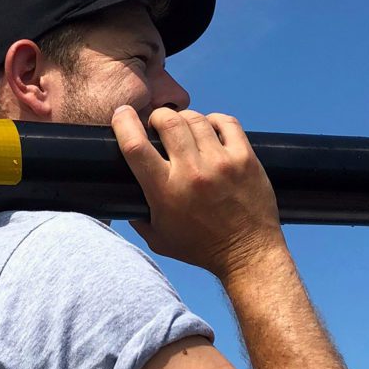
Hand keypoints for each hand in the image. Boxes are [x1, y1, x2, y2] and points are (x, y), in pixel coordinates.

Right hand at [112, 106, 283, 279]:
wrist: (247, 254)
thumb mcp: (159, 239)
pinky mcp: (245, 159)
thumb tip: (124, 198)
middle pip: (168, 121)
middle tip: (158, 125)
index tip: (122, 115)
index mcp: (165, 191)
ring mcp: (221, 163)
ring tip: (184, 128)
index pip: (136, 146)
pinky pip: (227, 123)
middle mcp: (192, 172)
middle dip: (158, 117)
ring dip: (184, 118)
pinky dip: (214, 120)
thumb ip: (138, 218)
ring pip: (196, 119)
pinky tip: (210, 128)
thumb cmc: (201, 248)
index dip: (124, 123)